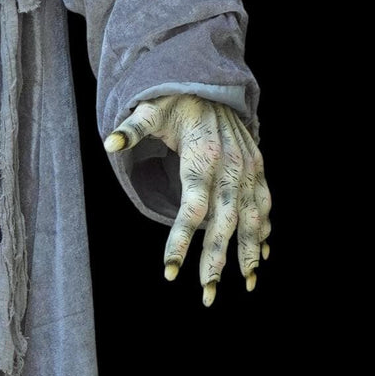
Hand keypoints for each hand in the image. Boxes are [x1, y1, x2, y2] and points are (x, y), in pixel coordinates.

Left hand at [103, 95, 270, 304]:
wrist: (214, 79)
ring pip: (253, 218)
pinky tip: (262, 256)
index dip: (180, 241)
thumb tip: (109, 141)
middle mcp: (231, 166)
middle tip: (208, 296)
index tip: (170, 272)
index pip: (192, 209)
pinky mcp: (258, 166)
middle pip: (225, 222)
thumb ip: (133, 127)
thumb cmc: (177, 98)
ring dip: (251, 252)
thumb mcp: (152, 107)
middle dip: (217, 260)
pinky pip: (265, 204)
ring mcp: (249, 168)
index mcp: (203, 157)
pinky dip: (265, 230)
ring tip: (248, 285)